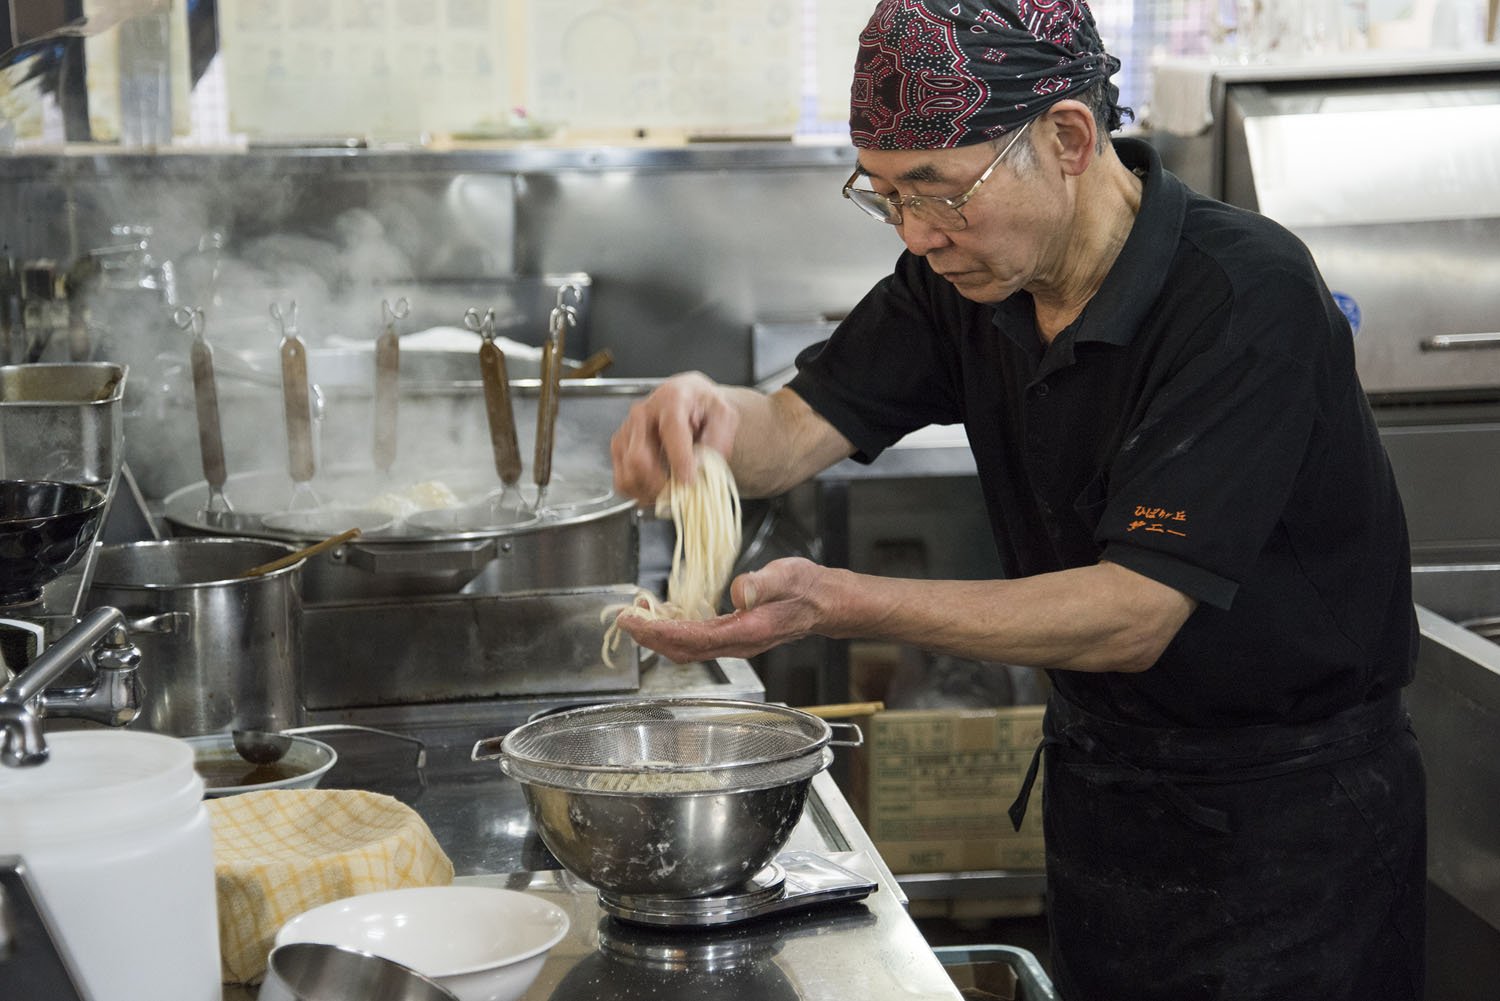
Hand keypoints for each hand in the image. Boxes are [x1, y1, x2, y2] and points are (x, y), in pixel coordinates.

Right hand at [610, 372, 739, 505]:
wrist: (689, 399)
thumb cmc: (704, 407)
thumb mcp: (723, 415)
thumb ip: (717, 440)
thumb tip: (702, 465)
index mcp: (671, 400)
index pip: (671, 431)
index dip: (679, 460)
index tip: (689, 481)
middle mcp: (642, 414)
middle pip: (639, 457)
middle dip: (660, 483)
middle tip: (680, 493)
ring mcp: (627, 431)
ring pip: (628, 472)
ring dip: (648, 491)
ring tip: (669, 494)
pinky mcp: (619, 447)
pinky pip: (622, 479)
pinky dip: (638, 492)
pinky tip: (655, 492)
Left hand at [614, 557, 828, 662]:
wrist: (824, 604)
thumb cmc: (808, 588)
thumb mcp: (788, 576)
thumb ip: (762, 584)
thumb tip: (738, 592)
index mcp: (747, 630)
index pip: (694, 638)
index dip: (661, 632)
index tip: (635, 621)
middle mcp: (738, 643)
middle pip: (684, 650)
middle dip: (650, 638)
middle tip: (625, 619)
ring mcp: (735, 642)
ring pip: (688, 648)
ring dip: (659, 636)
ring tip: (638, 617)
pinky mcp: (733, 635)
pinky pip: (697, 641)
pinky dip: (674, 632)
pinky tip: (665, 617)